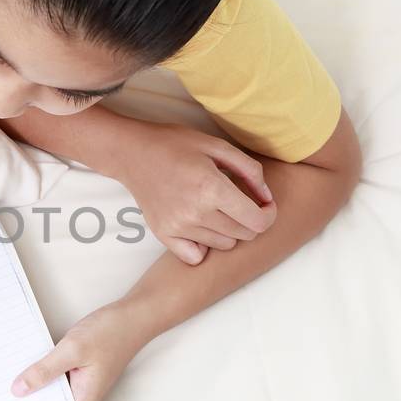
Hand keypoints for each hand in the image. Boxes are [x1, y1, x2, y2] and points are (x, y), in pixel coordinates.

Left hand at [11, 302, 148, 400]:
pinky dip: (42, 372)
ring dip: (34, 387)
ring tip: (4, 385)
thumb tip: (19, 390)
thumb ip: (44, 370)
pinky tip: (24, 366)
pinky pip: (55, 376)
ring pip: (52, 391)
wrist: (133, 316)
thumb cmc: (110, 333)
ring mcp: (80, 383)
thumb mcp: (72, 350)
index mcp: (83, 400)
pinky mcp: (77, 370)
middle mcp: (82, 396)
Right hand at [114, 122, 276, 265]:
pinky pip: (196, 256)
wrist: (132, 153)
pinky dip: (203, 245)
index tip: (264, 204)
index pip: (257, 222)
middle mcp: (196, 213)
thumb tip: (267, 198)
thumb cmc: (175, 144)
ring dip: (228, 230)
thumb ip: (249, 170)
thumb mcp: (217, 146)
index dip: (268, 215)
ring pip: (224, 245)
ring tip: (216, 209)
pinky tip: (200, 226)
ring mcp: (178, 227)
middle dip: (250, 220)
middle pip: (244, 235)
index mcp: (212, 188)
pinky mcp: (164, 235)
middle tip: (240, 202)